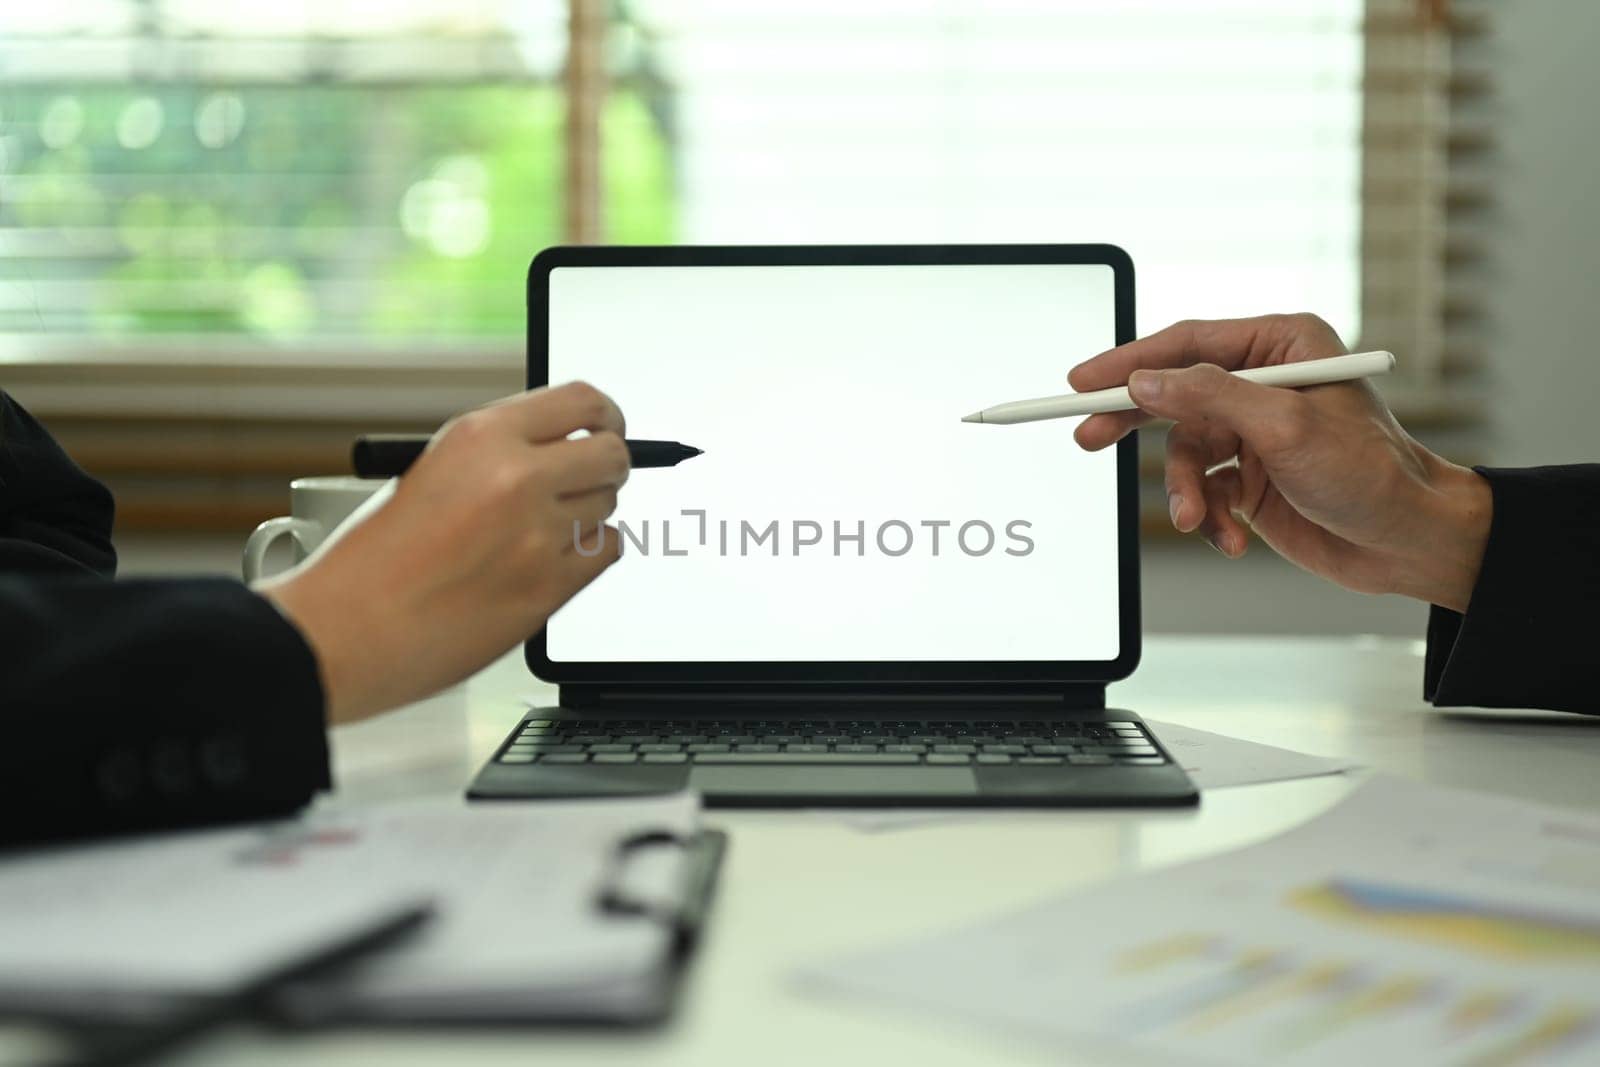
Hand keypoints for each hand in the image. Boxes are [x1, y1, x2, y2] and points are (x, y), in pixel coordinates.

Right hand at [256, 382, 628, 723]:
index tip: (607, 427)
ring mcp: (538, 535)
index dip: (606, 416)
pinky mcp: (549, 587)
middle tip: (588, 479)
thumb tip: (562, 447)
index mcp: (481, 436)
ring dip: (586, 515)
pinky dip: (588, 555)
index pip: (584, 401)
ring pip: (608, 506)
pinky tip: (550, 559)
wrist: (348, 629)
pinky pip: (606, 553)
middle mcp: (516, 477)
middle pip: (611, 455)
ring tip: (536, 531)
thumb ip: (498, 454)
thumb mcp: (430, 472)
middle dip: (605, 466)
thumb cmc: (375, 558)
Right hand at [1069, 313, 1491, 611]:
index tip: (1082, 380)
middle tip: (1089, 437)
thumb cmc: (1373, 473)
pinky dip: (1209, 516)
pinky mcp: (1251, 478)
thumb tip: (1146, 382)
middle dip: (1134, 422)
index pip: (1187, 343)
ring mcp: (1256, 433)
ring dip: (1186, 492)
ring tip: (1198, 519)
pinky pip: (1203, 490)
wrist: (1409, 542)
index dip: (1129, 361)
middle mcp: (1265, 384)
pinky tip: (1231, 536)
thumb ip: (1209, 396)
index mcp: (1282, 347)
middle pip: (1173, 392)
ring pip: (1184, 453)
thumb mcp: (1286, 426)